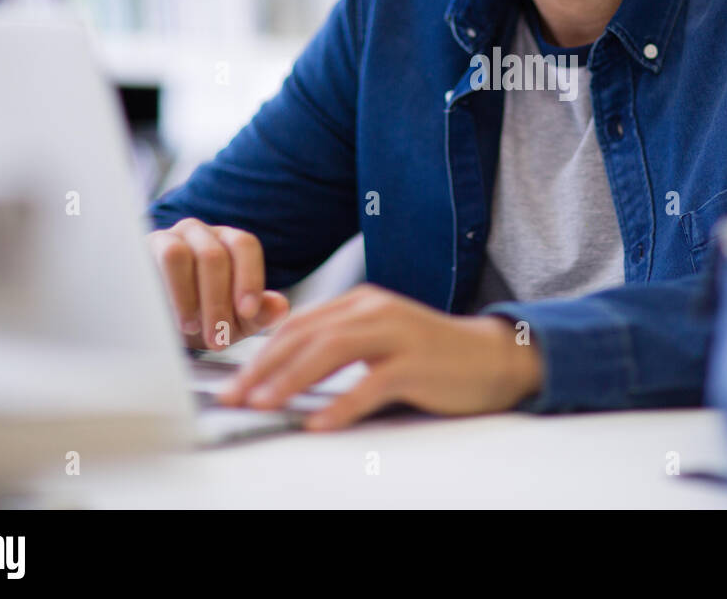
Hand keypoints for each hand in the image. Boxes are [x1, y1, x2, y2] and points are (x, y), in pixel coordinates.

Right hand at [147, 218, 290, 350]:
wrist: (157, 324)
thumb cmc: (202, 318)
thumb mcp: (234, 322)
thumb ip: (259, 315)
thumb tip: (280, 306)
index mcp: (229, 242)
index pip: (245, 246)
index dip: (249, 278)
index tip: (247, 313)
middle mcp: (200, 233)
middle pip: (214, 255)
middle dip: (217, 302)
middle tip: (217, 338)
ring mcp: (168, 237)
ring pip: (179, 254)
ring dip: (187, 296)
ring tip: (191, 329)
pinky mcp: (140, 250)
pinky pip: (150, 262)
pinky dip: (163, 292)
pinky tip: (168, 319)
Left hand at [217, 283, 543, 429]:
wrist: (493, 357)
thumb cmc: (431, 356)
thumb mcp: (380, 340)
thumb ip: (339, 348)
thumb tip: (283, 374)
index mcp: (362, 302)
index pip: (299, 323)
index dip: (261, 353)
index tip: (233, 383)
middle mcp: (376, 310)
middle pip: (307, 335)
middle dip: (263, 367)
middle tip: (233, 396)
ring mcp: (397, 334)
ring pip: (331, 351)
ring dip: (290, 380)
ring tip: (262, 405)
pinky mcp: (416, 363)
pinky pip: (371, 384)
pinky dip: (341, 405)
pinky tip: (318, 424)